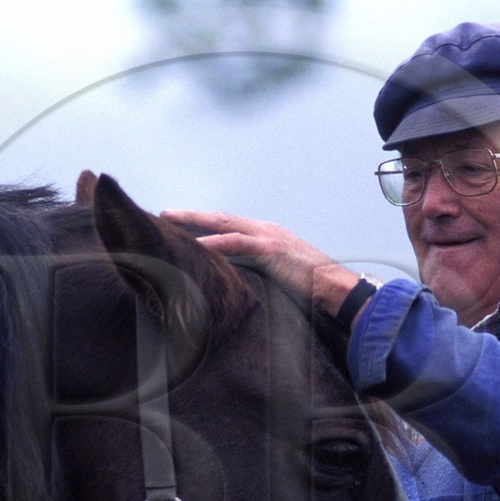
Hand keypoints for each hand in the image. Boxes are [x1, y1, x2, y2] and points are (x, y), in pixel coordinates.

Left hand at [160, 209, 361, 319]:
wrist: (334, 286)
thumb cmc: (309, 286)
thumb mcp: (278, 274)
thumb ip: (256, 270)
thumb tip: (234, 281)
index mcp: (265, 234)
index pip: (227, 225)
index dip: (202, 223)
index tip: (180, 223)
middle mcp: (264, 229)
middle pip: (220, 218)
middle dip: (191, 216)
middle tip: (165, 213)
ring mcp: (267, 237)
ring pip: (223, 224)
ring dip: (195, 222)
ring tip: (171, 222)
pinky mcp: (271, 249)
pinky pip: (237, 243)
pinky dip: (215, 243)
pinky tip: (197, 245)